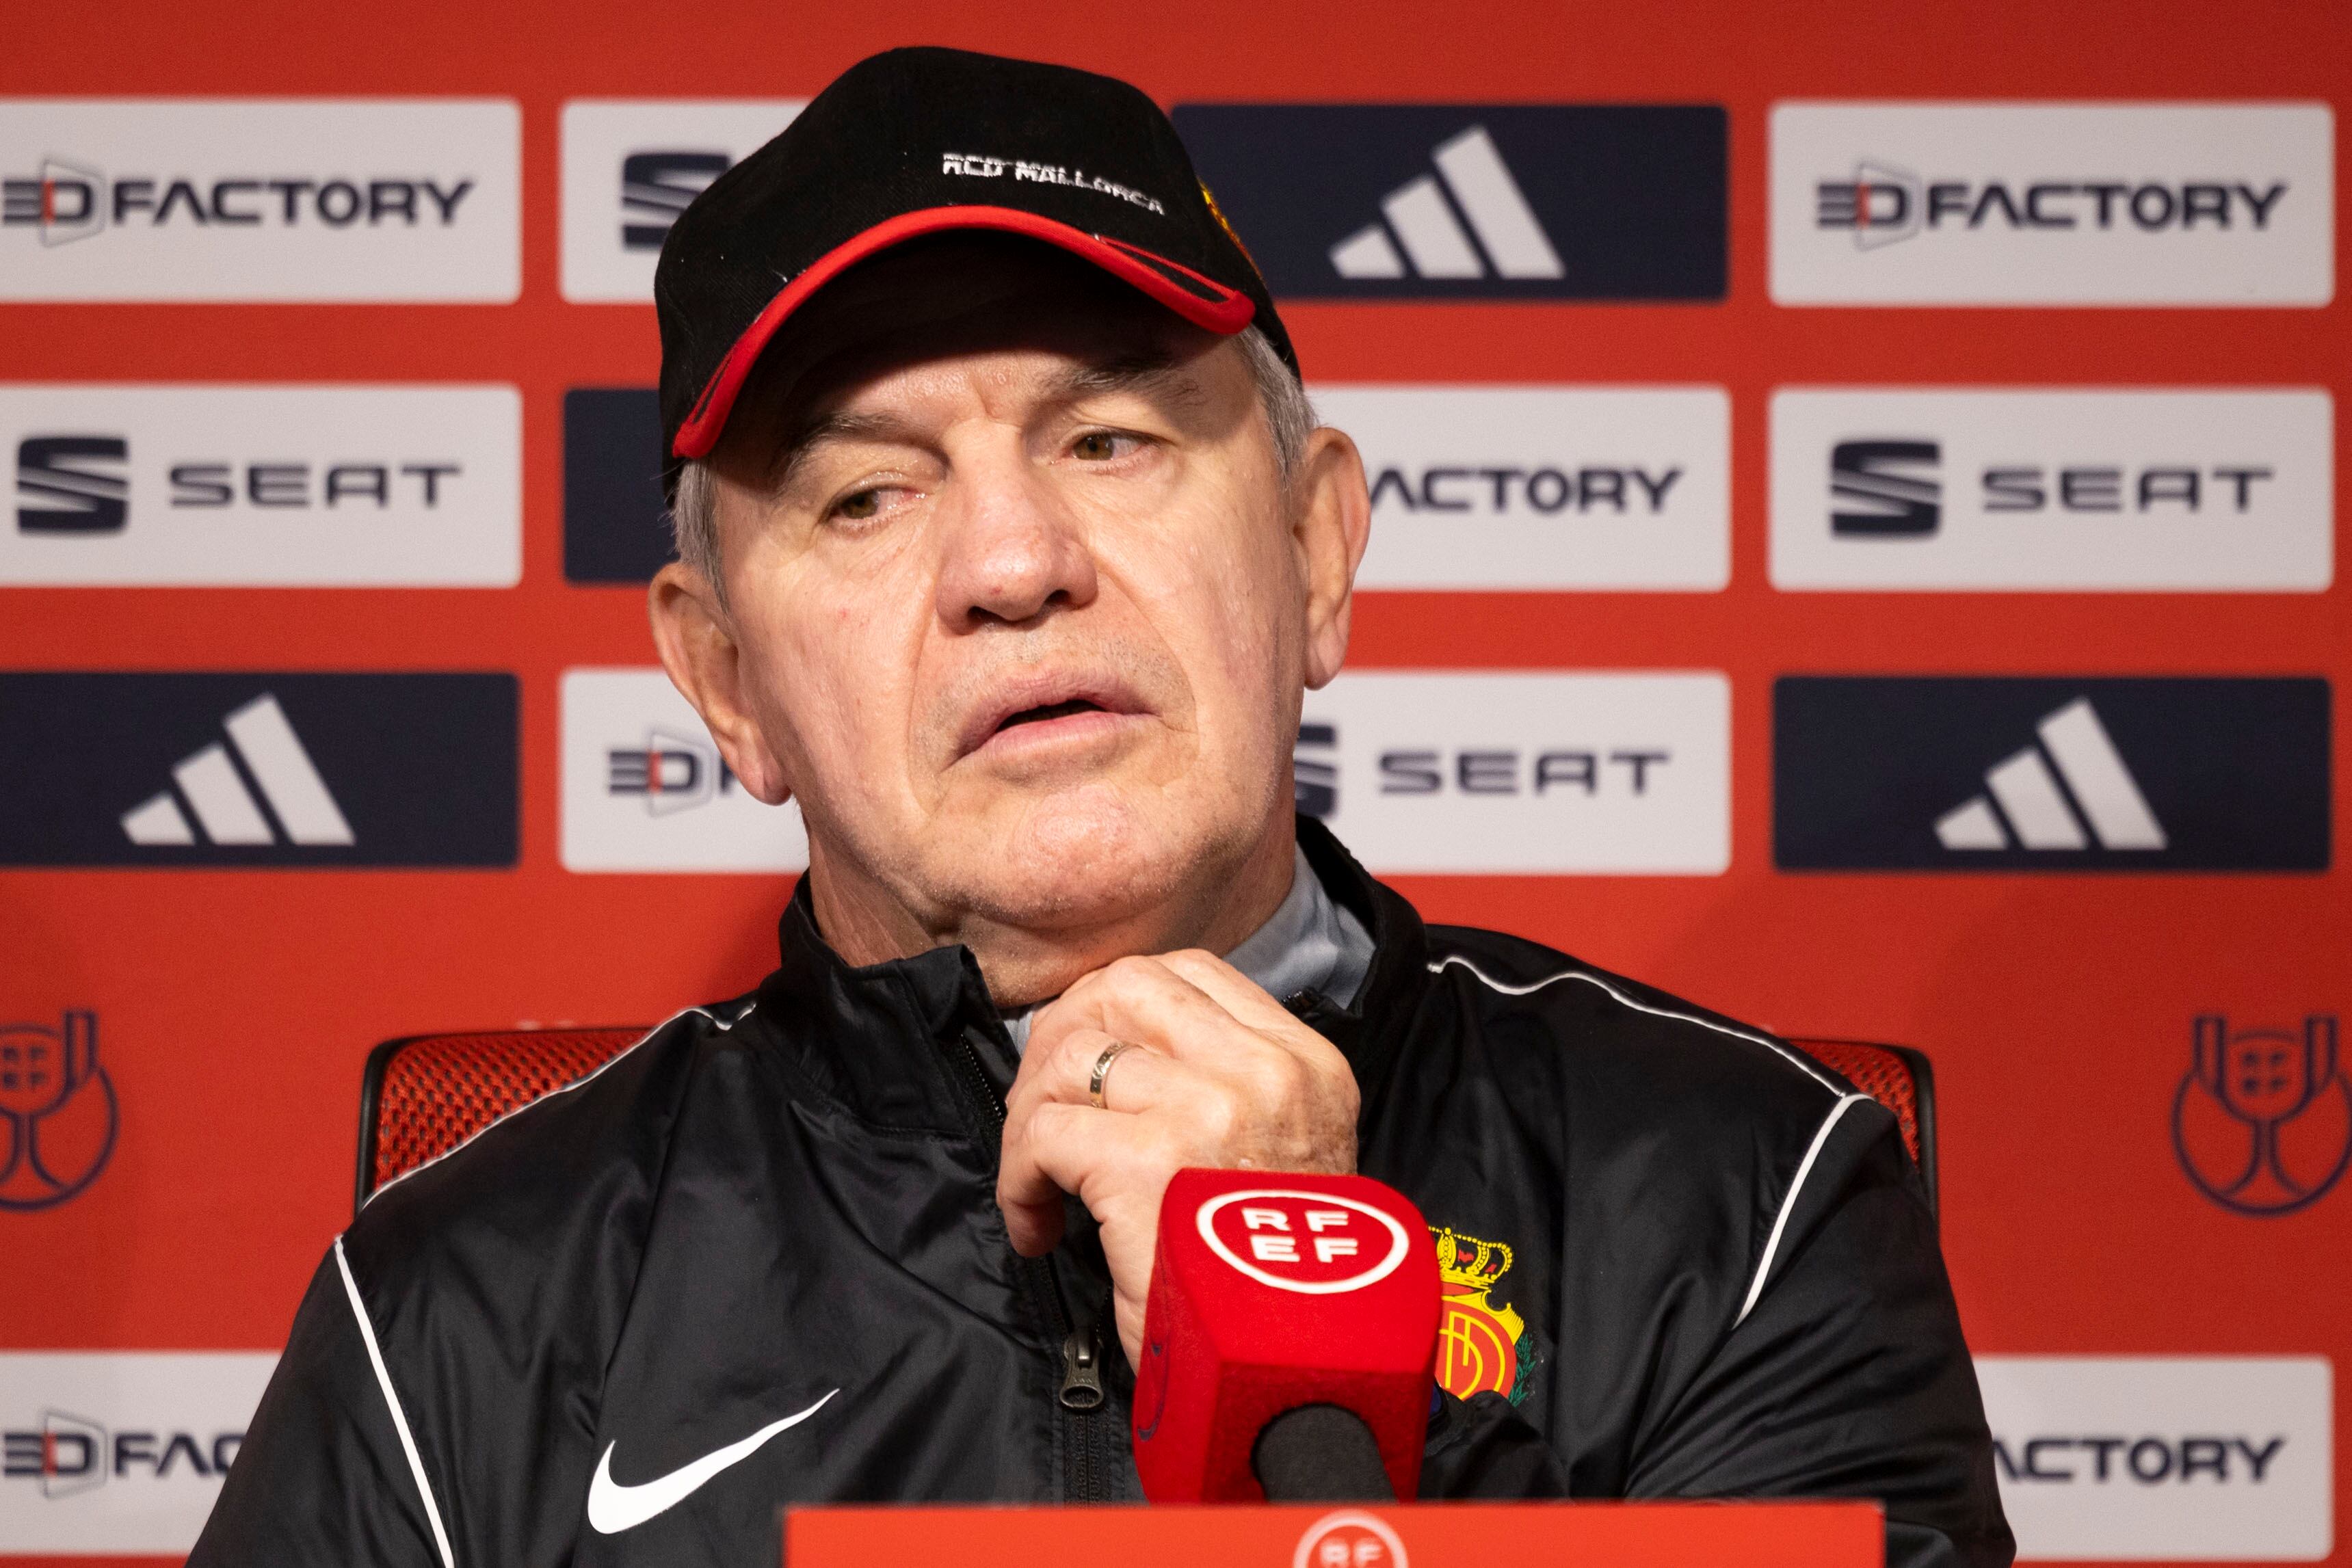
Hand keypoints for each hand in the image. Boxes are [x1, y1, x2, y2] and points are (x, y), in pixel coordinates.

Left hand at [996, 950, 1359, 1367]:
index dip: (1115, 1003)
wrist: (1288, 1374)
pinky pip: (1043, 1133)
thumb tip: (1121, 1056)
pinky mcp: (1147, 1163)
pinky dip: (1018, 1178)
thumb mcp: (1286, 1158)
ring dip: (1030, 1118)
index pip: (1192, 972)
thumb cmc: (1274, 1286)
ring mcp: (1209, 1108)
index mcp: (1306, 1065)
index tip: (1088, 1055)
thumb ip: (1227, 1094)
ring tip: (1037, 1179)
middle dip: (1063, 1035)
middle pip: (1124, 987)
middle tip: (1042, 1106)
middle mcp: (1265, 1073)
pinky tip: (1036, 1226)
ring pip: (1072, 1058)